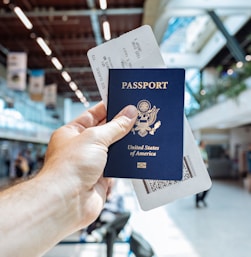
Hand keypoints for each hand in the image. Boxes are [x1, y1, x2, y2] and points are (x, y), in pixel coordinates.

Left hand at [40, 101, 137, 228]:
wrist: (67, 201)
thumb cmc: (70, 167)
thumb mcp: (95, 138)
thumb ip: (115, 126)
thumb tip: (129, 113)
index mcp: (72, 133)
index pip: (92, 115)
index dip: (108, 107)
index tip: (123, 101)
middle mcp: (81, 147)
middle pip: (105, 131)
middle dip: (121, 124)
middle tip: (138, 115)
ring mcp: (91, 163)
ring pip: (113, 149)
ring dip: (126, 142)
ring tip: (143, 131)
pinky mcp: (102, 178)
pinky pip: (118, 165)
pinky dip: (127, 160)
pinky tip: (138, 152)